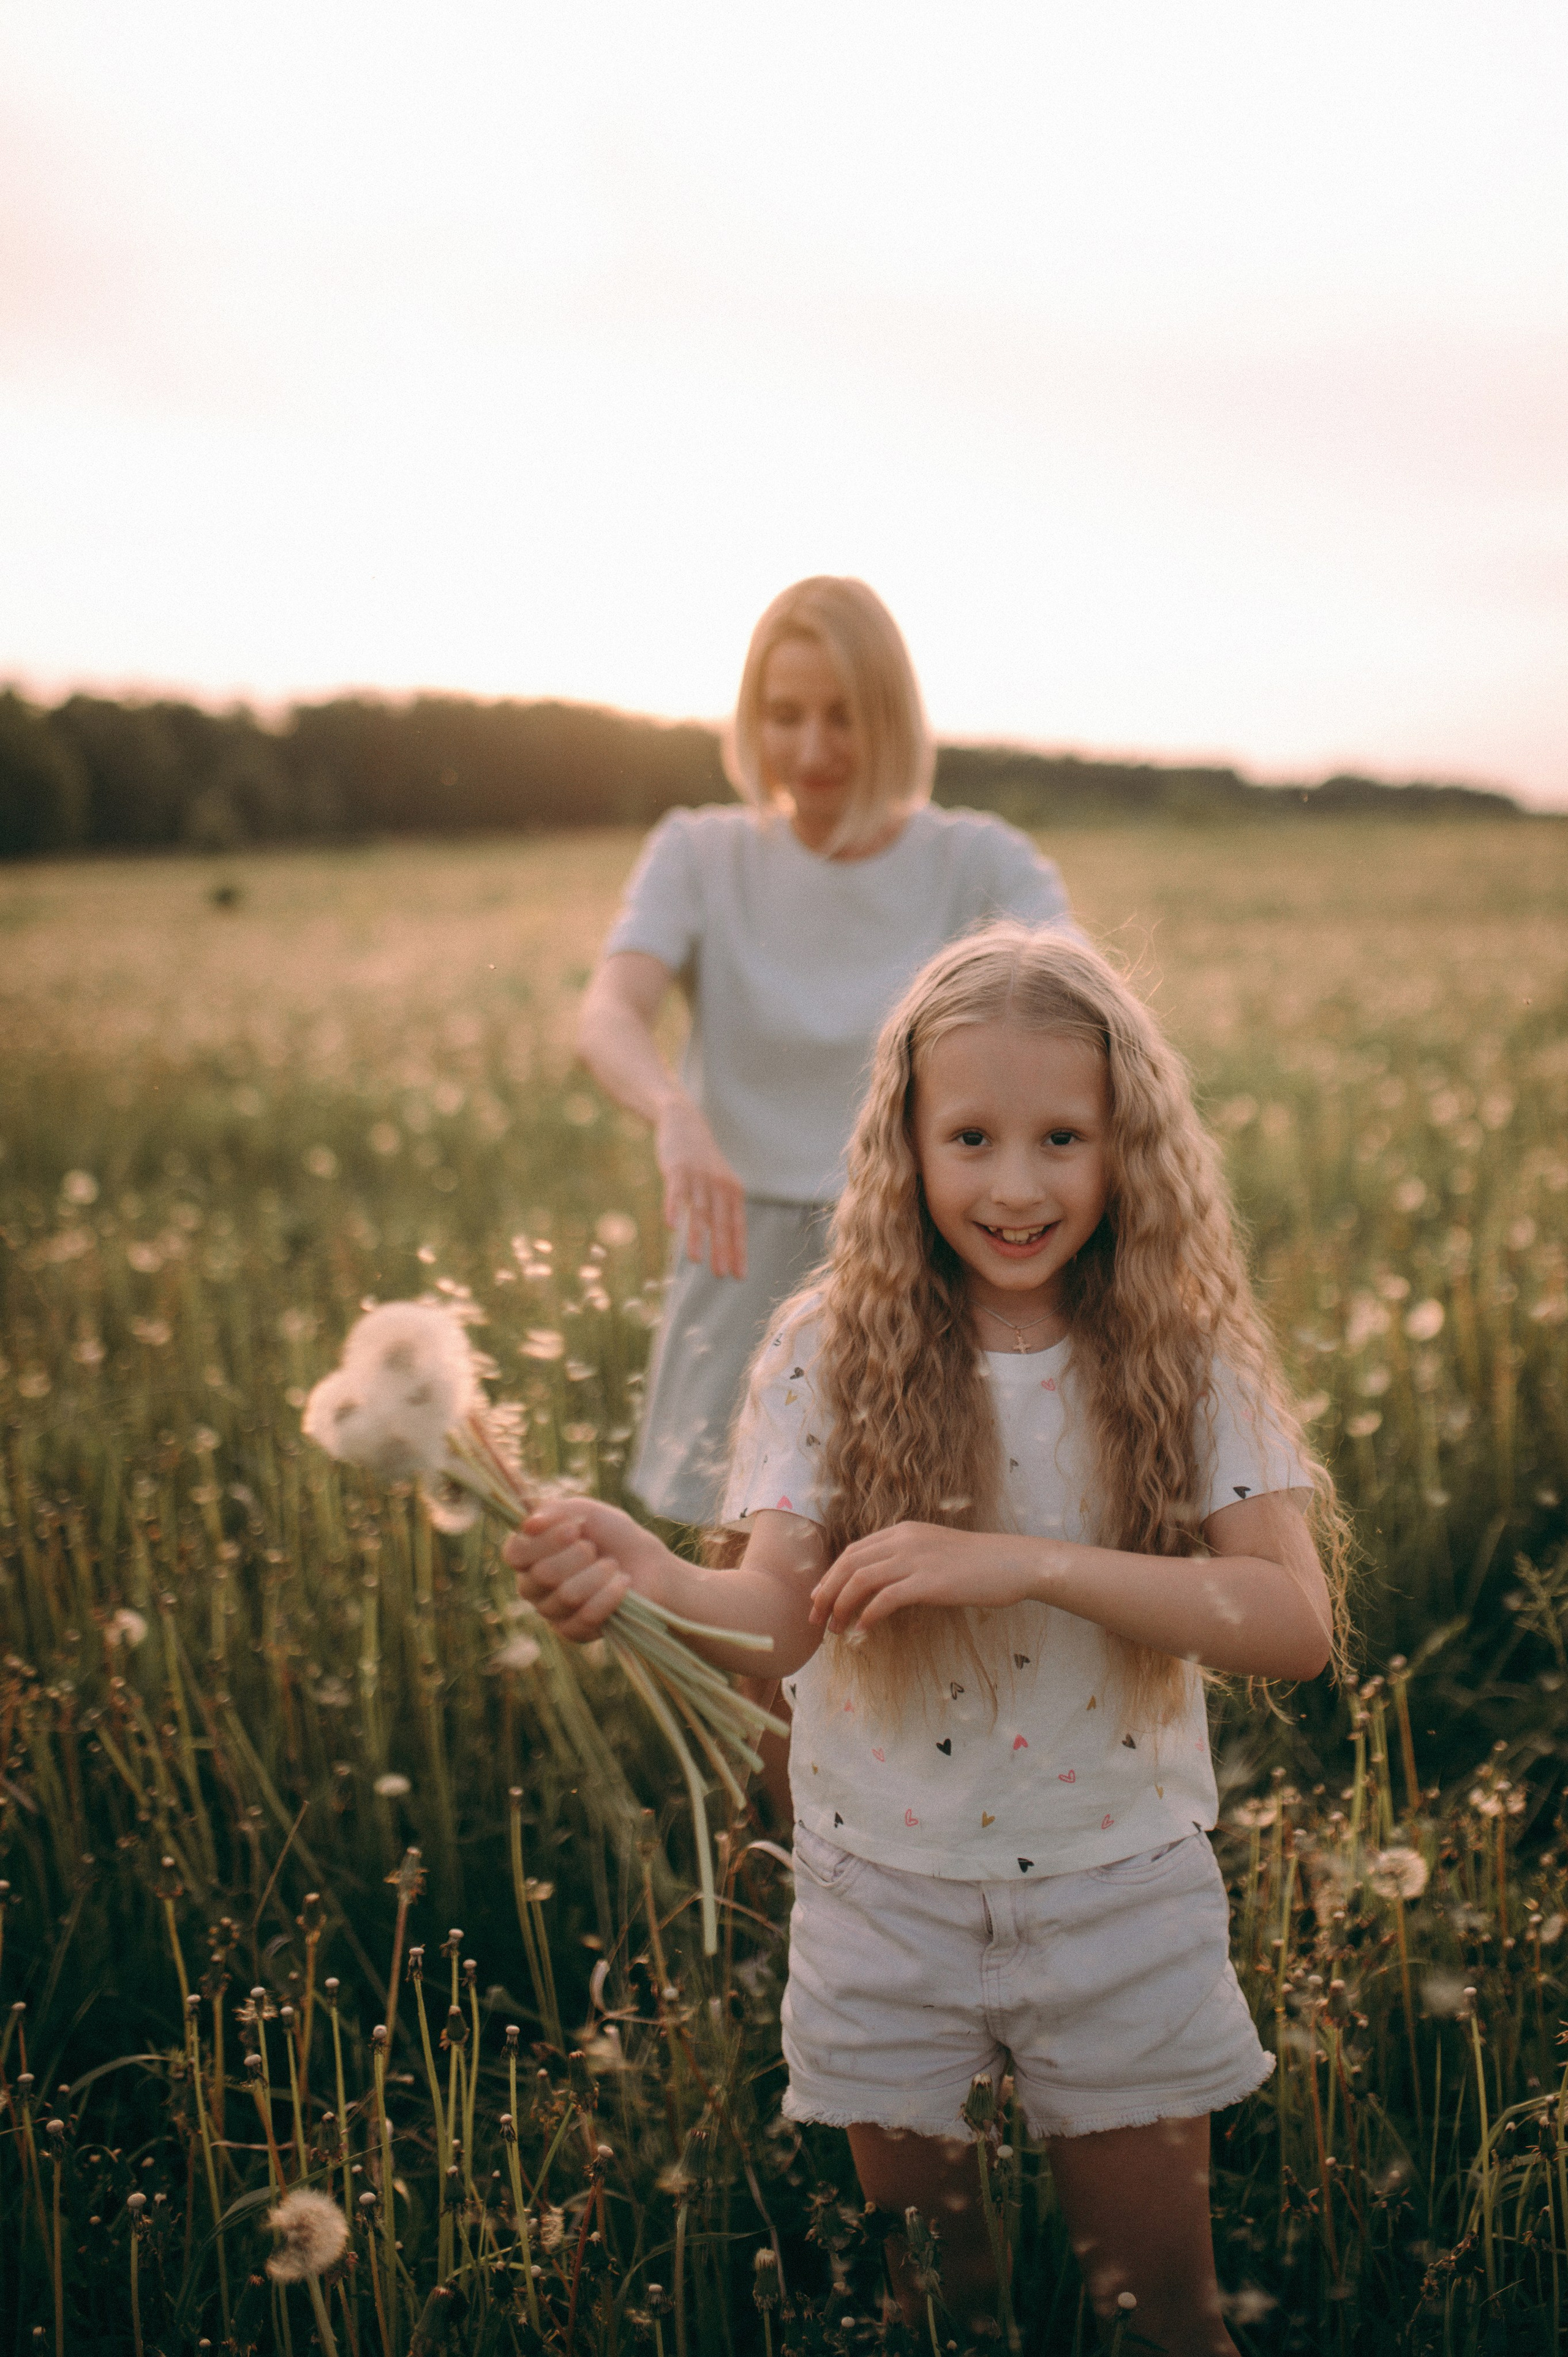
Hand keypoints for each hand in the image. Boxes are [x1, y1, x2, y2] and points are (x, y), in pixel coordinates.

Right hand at [503, 1500, 674, 1643]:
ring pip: (568, 1595)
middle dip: (579, 1556)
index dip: (545, 1541)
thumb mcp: (583, 1511)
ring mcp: (551, 1611)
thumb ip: (553, 1511)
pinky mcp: (573, 1631)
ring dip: (598, 1574)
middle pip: (543, 1575)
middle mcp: (532, 1586)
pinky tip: (622, 1583)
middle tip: (595, 1549)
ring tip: (612, 1566)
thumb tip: (530, 1524)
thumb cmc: (609, 1534)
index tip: (575, 1528)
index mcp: (527, 1556)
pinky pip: (586, 1617)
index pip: (515, 1553)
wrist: (646, 1562)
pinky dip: (610, 1595)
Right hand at [654, 1099, 747, 1279]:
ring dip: (697, 1236)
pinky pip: (676, 1192)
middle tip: (721, 1275)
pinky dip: (674, 1208)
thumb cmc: (702, 1161)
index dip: (738, 1251)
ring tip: (696, 1261)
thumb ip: (720, 1210)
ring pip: (699, 1211)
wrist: (685, 1123)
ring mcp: (698, 1177)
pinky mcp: (678, 1169)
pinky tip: (671, 1226)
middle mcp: (719, 1185)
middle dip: (722, 1250)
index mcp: (732, 1191)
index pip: (737, 1226)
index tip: (738, 1276)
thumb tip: (726, 1243)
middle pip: (721, 1222)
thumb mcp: (717, 1183)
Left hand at [809, 1523, 1045, 1636]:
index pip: (854, 1551)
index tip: (819, 1598)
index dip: (831, 1575)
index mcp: (903, 1532)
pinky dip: (868, 1614)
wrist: (1011, 1563)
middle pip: (850, 1563)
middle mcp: (904, 1540)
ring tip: (835, 1629)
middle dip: (826, 1592)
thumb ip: (906, 1560)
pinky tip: (862, 1630)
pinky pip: (886, 1598)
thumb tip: (879, 1585)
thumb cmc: (976, 1564)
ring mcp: (916, 1559)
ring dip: (842, 1606)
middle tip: (815, 1618)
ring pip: (861, 1579)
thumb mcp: (934, 1552)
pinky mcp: (929, 1582)